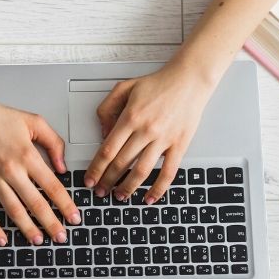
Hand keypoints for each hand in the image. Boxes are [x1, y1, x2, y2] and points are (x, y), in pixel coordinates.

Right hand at [0, 86, 80, 246]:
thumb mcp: (34, 122)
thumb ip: (53, 143)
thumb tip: (63, 166)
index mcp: (27, 155)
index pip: (52, 186)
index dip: (65, 204)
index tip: (74, 217)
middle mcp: (11, 169)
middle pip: (35, 203)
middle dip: (51, 223)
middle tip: (61, 236)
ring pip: (13, 210)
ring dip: (27, 229)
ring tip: (38, 240)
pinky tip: (2, 238)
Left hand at [83, 60, 215, 203]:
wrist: (188, 81)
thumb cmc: (158, 84)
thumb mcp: (124, 87)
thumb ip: (107, 108)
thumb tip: (103, 134)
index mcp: (130, 116)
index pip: (108, 150)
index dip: (96, 168)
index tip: (90, 179)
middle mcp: (146, 130)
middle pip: (121, 163)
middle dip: (107, 181)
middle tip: (100, 191)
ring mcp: (163, 139)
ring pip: (141, 171)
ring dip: (128, 187)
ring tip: (120, 196)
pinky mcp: (179, 145)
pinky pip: (168, 172)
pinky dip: (158, 188)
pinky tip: (150, 197)